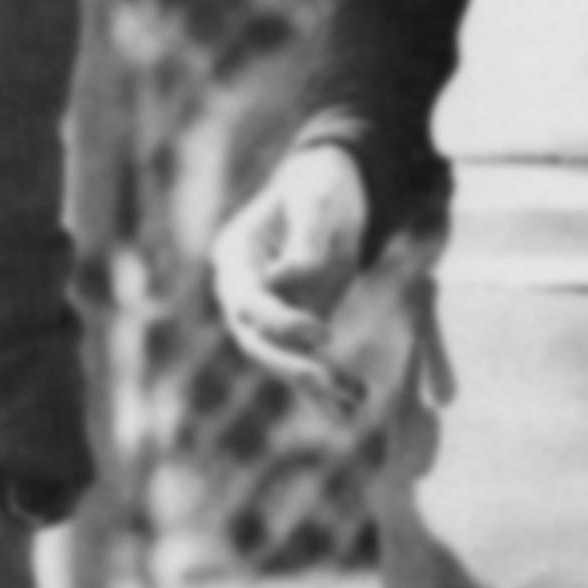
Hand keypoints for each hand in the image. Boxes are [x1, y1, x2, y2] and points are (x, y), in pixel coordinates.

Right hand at [211, 147, 440, 439]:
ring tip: (351, 399)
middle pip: (254, 339)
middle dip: (289, 365)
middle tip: (327, 380)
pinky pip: (303, 361)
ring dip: (310, 383)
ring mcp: (268, 310)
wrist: (338, 190)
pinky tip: (351, 404)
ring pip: (277, 358)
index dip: (277, 322)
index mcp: (236, 253)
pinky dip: (324, 387)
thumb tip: (291, 275)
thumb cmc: (321, 184)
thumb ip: (306, 235)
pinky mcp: (295, 326)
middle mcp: (244, 287)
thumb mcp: (317, 198)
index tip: (321, 332)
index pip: (246, 301)